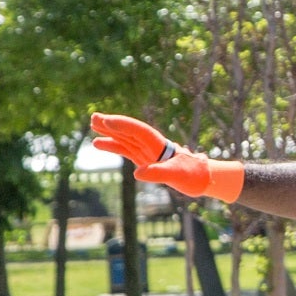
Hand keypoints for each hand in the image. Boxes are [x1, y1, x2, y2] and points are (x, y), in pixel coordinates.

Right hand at [89, 112, 243, 201]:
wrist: (203, 178)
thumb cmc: (193, 176)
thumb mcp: (177, 176)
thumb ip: (159, 173)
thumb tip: (138, 173)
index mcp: (159, 145)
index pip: (138, 131)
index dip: (123, 126)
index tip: (107, 121)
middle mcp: (151, 144)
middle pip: (129, 130)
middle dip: (113, 124)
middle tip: (95, 117)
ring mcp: (147, 150)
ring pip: (125, 137)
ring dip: (109, 131)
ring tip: (92, 123)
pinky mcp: (145, 158)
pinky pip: (125, 149)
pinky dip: (112, 145)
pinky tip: (97, 143)